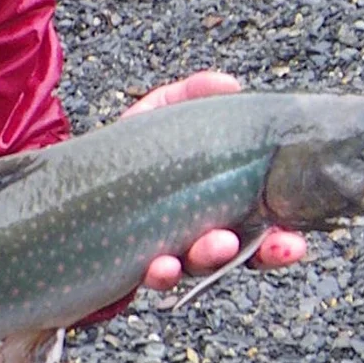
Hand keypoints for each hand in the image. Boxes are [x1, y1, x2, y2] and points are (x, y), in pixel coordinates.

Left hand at [122, 71, 308, 289]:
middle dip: (256, 253)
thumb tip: (228, 84)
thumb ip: (191, 95)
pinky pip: (149, 278)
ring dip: (210, 259)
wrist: (69, 185)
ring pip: (196, 268)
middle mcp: (198, 236)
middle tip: (269, 245)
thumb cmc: (129, 152)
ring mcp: (167, 256)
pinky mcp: (131, 269)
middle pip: (238, 254)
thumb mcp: (158, 116)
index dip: (281, 240)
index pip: (261, 228)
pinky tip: (160, 266)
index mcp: (220, 204)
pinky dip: (160, 273)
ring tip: (216, 245)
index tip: (295, 240)